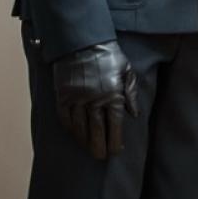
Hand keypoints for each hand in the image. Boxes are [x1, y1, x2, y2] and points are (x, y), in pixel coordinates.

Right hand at [52, 41, 139, 160]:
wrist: (83, 41)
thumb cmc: (109, 56)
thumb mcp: (127, 71)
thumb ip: (130, 94)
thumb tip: (134, 114)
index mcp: (112, 95)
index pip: (114, 125)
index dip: (115, 140)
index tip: (116, 151)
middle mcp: (94, 100)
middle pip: (96, 130)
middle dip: (100, 146)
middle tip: (101, 157)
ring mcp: (76, 98)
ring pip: (80, 127)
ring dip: (85, 140)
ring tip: (89, 148)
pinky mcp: (63, 95)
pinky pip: (65, 117)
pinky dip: (70, 128)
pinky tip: (75, 134)